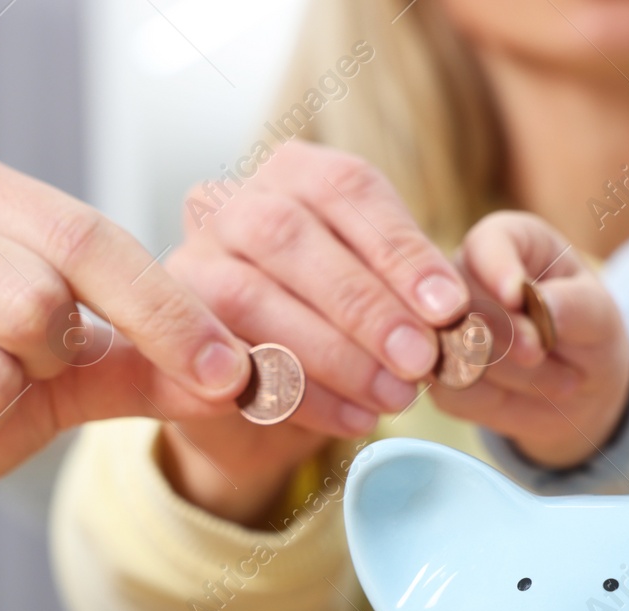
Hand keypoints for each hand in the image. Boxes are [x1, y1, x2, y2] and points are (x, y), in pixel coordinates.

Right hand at [157, 142, 470, 524]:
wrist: (268, 393)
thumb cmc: (341, 325)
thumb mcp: (387, 296)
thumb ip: (418, 297)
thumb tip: (465, 320)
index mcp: (293, 173)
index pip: (347, 188)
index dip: (400, 247)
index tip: (448, 307)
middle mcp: (228, 204)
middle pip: (289, 237)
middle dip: (365, 304)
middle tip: (421, 361)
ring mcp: (186, 265)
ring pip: (248, 297)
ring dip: (332, 355)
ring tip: (394, 398)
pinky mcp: (163, 334)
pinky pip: (223, 360)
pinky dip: (297, 395)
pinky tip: (353, 419)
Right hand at [435, 211, 628, 468]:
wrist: (580, 387)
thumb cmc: (587, 332)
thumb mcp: (598, 314)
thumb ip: (574, 304)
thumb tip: (541, 302)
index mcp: (506, 242)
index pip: (485, 244)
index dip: (495, 267)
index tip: (516, 293)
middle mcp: (463, 278)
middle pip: (460, 303)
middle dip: (506, 334)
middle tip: (541, 352)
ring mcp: (442, 327)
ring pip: (453, 352)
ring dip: (512, 374)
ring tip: (559, 378)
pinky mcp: (437, 374)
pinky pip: (451, 391)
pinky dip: (495, 400)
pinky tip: (527, 392)